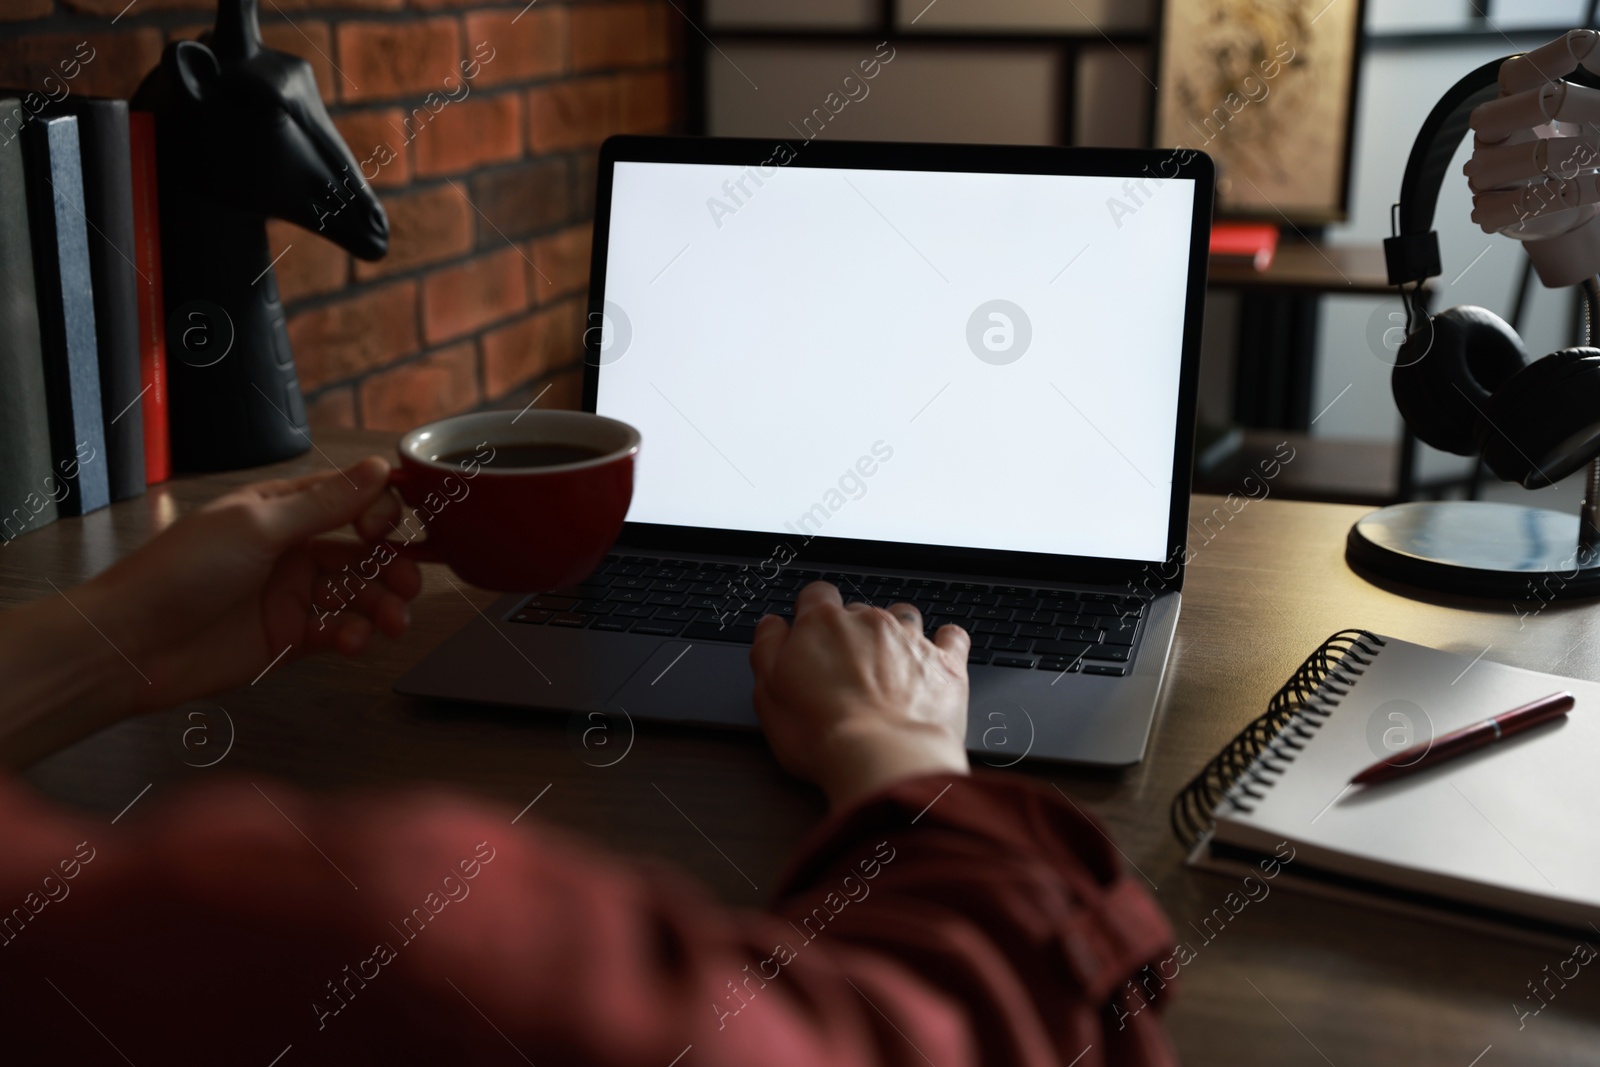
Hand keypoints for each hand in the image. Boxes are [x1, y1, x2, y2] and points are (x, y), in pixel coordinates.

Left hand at [81, 456, 421, 715]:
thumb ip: (324, 503)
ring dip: (382, 605)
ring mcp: (291, 594)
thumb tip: (377, 469)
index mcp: (281, 510)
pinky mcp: (289, 638)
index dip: (379, 512)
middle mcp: (291, 549)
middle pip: (364, 551)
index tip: (388, 528)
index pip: (350, 500)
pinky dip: (355, 636)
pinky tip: (354, 641)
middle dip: (393, 566)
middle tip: (409, 584)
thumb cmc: (177, 573)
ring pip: (359, 595)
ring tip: (392, 622)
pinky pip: (339, 631)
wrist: (132, 644)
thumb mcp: (257, 527)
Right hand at [749, 582, 970, 810]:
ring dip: (897, 633)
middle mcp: (868, 621)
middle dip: (853, 633)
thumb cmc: (823, 735)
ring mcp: (911, 639)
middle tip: (847, 670)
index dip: (812, 612)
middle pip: (859, 611)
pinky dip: (945, 642)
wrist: (883, 759)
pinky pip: (952, 635)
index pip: (816, 595)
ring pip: (903, 616)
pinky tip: (936, 655)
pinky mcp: (945, 663)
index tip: (812, 633)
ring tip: (890, 665)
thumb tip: (772, 627)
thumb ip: (768, 649)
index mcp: (822, 625)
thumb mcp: (768, 694)